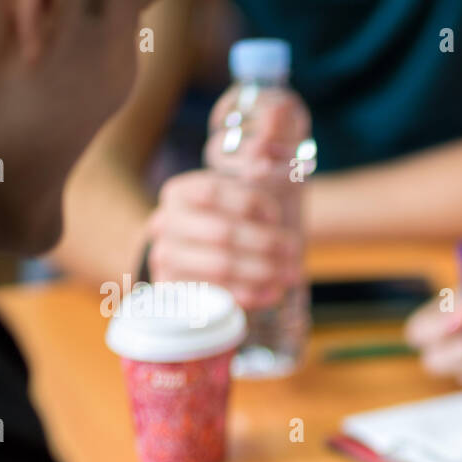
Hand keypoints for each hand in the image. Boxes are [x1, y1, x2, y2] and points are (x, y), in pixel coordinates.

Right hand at [146, 169, 302, 312]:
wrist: (193, 255)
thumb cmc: (226, 220)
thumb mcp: (236, 197)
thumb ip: (250, 181)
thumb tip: (263, 165)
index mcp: (179, 192)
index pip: (214, 192)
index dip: (251, 203)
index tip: (276, 216)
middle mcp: (166, 223)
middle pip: (222, 233)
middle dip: (267, 243)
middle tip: (295, 252)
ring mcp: (166, 257)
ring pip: (221, 265)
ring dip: (263, 271)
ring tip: (291, 274)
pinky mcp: (176, 289)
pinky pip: (217, 295)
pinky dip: (251, 295)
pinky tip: (274, 293)